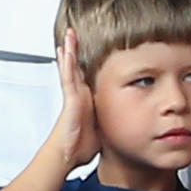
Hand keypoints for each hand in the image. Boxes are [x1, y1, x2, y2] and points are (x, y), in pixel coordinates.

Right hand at [49, 29, 99, 166]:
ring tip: (69, 34)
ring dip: (70, 50)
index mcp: (86, 101)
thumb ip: (109, 122)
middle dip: (76, 50)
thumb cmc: (80, 147)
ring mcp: (72, 95)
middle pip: (77, 67)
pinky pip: (68, 77)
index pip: (86, 76)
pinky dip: (67, 63)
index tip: (88, 51)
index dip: (85, 63)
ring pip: (70, 67)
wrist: (66, 155)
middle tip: (74, 35)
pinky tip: (67, 50)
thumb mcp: (101, 130)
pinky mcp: (69, 99)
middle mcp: (78, 95)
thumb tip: (124, 123)